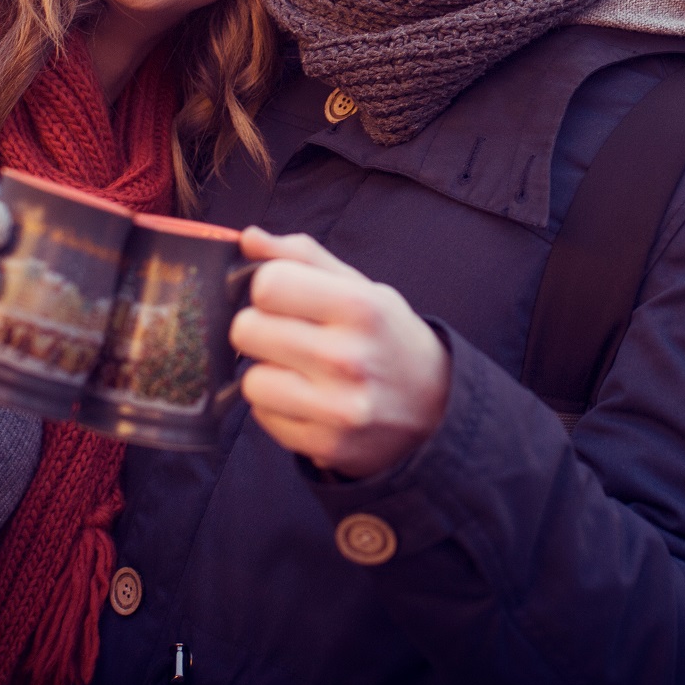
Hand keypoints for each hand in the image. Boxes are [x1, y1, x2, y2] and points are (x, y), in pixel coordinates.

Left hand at [230, 228, 450, 479]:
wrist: (436, 408)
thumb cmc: (387, 338)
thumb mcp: (362, 288)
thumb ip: (303, 257)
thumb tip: (248, 238)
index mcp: (360, 307)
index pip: (268, 284)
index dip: (266, 287)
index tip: (282, 296)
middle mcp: (349, 359)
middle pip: (247, 330)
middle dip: (260, 328)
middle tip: (287, 334)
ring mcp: (337, 409)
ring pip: (250, 381)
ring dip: (266, 372)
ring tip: (297, 370)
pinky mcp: (325, 446)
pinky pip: (262, 417)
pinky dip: (276, 406)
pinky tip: (306, 399)